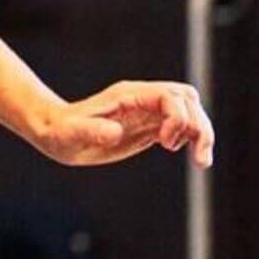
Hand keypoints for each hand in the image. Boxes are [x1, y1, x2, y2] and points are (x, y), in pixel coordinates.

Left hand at [35, 80, 214, 168]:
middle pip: (187, 100)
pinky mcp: (149, 128)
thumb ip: (91, 130)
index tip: (165, 143)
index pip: (169, 96)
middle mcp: (143, 101)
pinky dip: (192, 141)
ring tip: (202, 162)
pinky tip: (195, 159)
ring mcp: (148, 113)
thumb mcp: (71, 133)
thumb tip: (113, 133)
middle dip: (198, 125)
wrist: (57, 134)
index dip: (176, 117)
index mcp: (129, 96)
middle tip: (198, 156)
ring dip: (201, 134)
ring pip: (189, 113)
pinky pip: (180, 128)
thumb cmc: (61, 132)